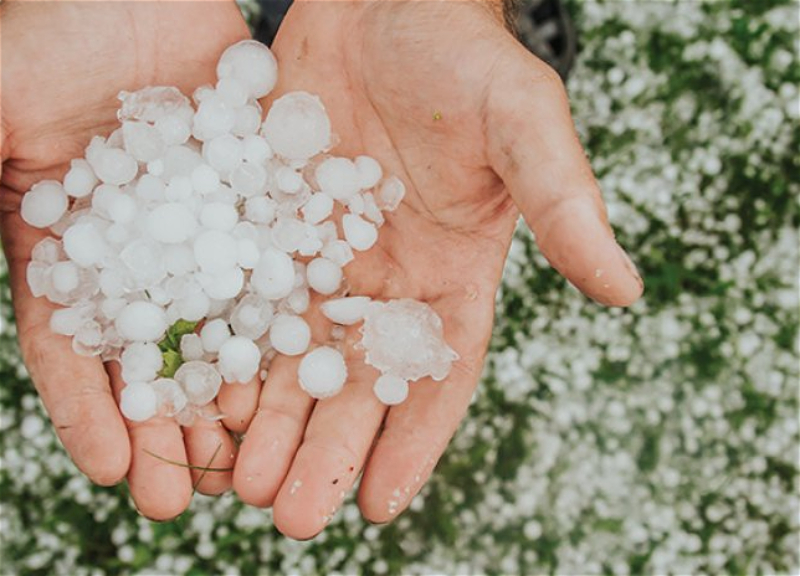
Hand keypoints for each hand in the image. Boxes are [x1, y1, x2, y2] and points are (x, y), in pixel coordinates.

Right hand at [0, 1, 249, 518]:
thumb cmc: (56, 29)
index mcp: (69, 244)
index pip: (75, 346)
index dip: (91, 412)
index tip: (117, 475)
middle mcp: (144, 252)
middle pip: (155, 355)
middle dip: (171, 428)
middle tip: (195, 498)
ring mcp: (206, 231)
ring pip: (223, 327)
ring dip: (237, 394)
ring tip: (254, 459)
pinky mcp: (259, 204)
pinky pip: (278, 268)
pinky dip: (287, 320)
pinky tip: (304, 371)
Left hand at [233, 0, 642, 537]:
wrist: (384, 2)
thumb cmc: (464, 58)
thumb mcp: (523, 124)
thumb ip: (565, 204)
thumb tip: (626, 289)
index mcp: (453, 273)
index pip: (438, 374)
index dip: (412, 441)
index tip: (377, 506)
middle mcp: (386, 280)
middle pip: (356, 383)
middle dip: (324, 450)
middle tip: (288, 518)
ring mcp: (323, 256)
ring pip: (292, 355)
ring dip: (266, 419)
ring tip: (234, 480)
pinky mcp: (269, 225)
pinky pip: (244, 298)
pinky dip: (223, 350)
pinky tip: (197, 396)